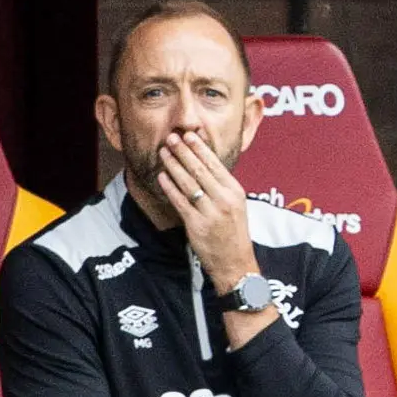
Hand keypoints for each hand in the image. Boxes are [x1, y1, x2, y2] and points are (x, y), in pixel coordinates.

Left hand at [157, 131, 259, 292]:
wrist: (235, 261)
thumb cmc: (233, 232)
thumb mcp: (235, 205)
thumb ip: (221, 186)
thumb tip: (203, 164)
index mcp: (235, 192)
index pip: (215, 164)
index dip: (200, 148)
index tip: (189, 135)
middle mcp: (225, 199)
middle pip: (200, 170)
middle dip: (184, 152)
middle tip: (171, 138)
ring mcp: (211, 212)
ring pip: (188, 183)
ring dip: (173, 165)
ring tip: (163, 152)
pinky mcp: (197, 225)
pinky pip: (180, 202)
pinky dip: (170, 187)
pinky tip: (162, 176)